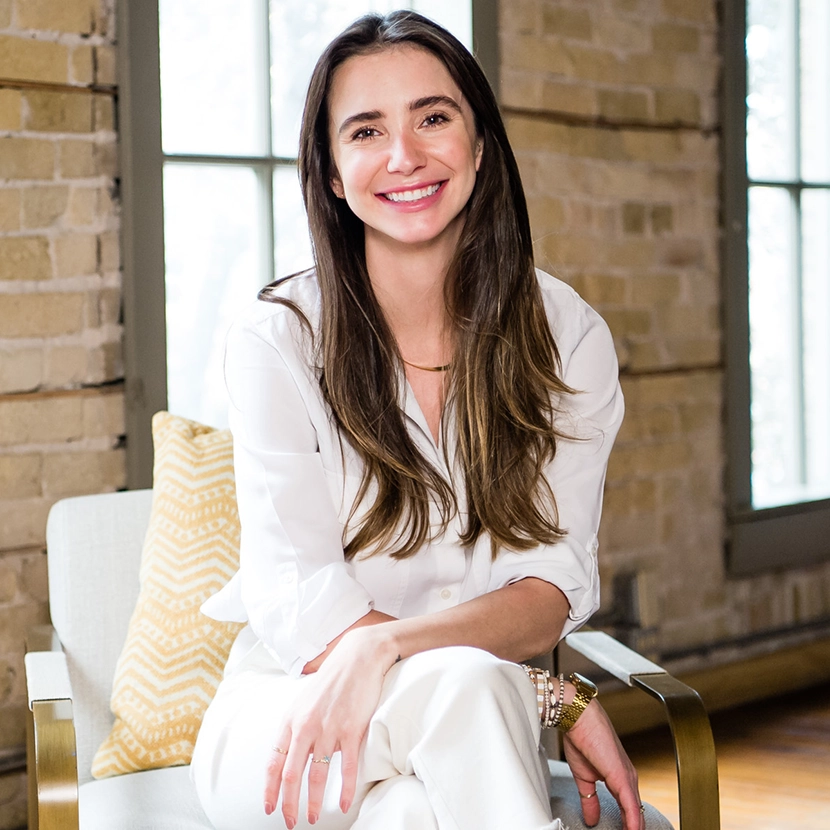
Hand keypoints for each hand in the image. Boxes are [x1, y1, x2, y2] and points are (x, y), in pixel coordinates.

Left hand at [263, 625, 396, 827]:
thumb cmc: (331, 680)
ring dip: (314, 801)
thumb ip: (296, 727)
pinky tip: (343, 803)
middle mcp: (306, 726)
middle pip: (292, 774)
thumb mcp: (304, 701)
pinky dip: (345, 789)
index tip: (269, 808)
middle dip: (289, 803)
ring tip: (314, 818)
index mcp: (291, 720)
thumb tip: (290, 754)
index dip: (270, 788)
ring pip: (318, 774)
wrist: (357, 657)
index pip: (274, 761)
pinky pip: (347, 766)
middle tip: (290, 822)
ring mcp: (329, 728)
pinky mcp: (352, 729)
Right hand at [562, 697, 643, 829]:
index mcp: (619, 777)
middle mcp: (627, 778)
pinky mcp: (622, 776)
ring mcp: (627, 777)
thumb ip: (589, 799)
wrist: (578, 717)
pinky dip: (633, 822)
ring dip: (635, 828)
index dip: (628, 824)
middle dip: (634, 828)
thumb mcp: (583, 777)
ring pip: (637, 811)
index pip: (629, 808)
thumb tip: (591, 818)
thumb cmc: (581, 738)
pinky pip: (631, 805)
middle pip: (636, 812)